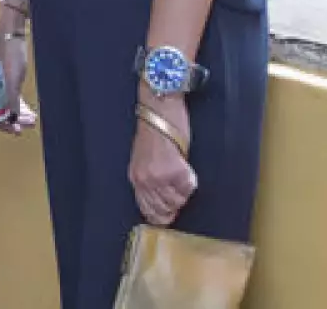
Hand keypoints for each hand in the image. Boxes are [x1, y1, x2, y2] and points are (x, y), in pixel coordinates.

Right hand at [0, 9, 37, 135]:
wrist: (11, 33)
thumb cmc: (11, 55)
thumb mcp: (12, 81)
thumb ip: (12, 101)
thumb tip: (13, 121)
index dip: (4, 125)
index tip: (18, 131)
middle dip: (14, 120)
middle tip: (28, 124)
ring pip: (5, 104)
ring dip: (18, 113)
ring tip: (32, 119)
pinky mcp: (2, 78)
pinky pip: (9, 96)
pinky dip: (18, 103)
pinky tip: (28, 109)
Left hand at [129, 96, 196, 225]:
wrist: (159, 110)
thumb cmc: (153, 130)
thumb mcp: (143, 158)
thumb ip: (149, 178)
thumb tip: (162, 198)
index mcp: (135, 178)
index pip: (146, 209)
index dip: (159, 216)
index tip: (169, 216)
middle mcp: (146, 181)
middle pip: (163, 209)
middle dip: (174, 205)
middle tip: (179, 192)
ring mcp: (160, 177)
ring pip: (177, 201)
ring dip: (183, 192)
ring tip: (182, 176)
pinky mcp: (176, 171)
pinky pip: (188, 188)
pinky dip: (191, 182)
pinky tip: (187, 169)